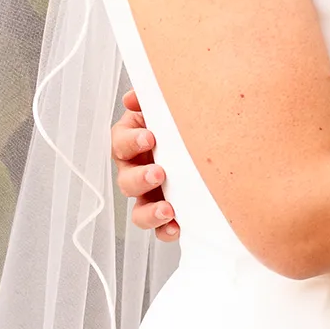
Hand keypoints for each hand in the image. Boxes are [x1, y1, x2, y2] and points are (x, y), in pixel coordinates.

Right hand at [112, 90, 180, 241]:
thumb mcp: (168, 106)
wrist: (208, 142)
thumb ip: (151, 98)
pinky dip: (166, 230)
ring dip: (150, 212)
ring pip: (138, 211)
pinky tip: (178, 227)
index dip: (131, 141)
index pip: (121, 142)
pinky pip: (160, 229)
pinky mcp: (165, 214)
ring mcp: (149, 196)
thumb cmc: (180, 122)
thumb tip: (132, 97)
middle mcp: (136, 171)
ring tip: (168, 209)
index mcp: (133, 143)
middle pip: (126, 180)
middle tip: (159, 173)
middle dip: (140, 178)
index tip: (149, 137)